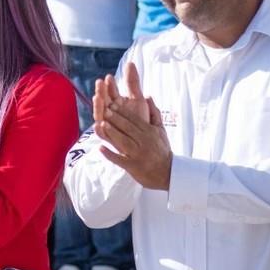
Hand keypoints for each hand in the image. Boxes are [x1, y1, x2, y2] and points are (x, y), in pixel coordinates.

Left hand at [93, 63, 172, 189]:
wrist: (168, 172)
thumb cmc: (162, 149)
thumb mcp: (161, 130)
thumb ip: (154, 113)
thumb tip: (148, 96)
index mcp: (149, 132)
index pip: (135, 119)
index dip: (123, 111)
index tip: (112, 103)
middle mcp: (144, 142)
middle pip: (128, 128)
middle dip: (116, 118)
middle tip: (104, 109)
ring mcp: (138, 154)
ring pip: (124, 142)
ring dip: (113, 133)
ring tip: (102, 124)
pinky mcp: (133, 166)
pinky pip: (120, 160)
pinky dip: (110, 154)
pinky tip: (100, 148)